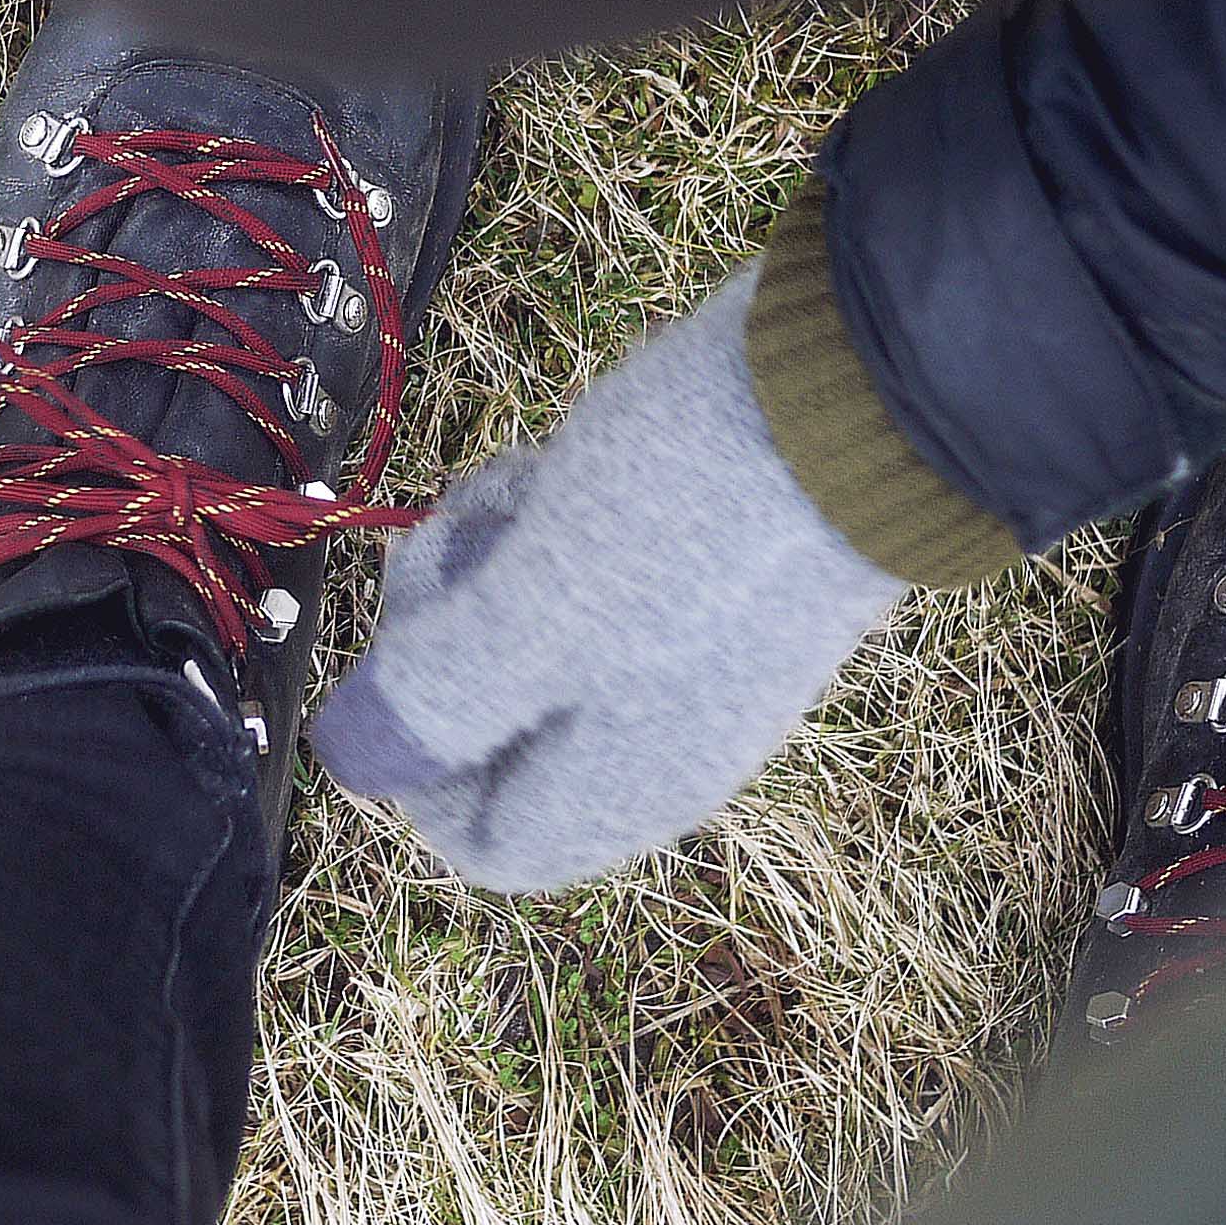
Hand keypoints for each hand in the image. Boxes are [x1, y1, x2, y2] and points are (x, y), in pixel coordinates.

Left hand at [309, 268, 901, 888]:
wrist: (876, 386)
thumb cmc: (693, 515)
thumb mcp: (532, 612)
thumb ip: (435, 697)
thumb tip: (349, 761)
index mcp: (621, 784)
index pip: (481, 838)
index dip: (415, 764)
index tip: (409, 653)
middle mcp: (659, 735)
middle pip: (500, 727)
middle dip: (449, 635)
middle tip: (457, 541)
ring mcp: (689, 649)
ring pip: (536, 632)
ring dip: (498, 559)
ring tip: (527, 484)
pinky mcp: (707, 566)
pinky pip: (594, 569)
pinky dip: (557, 519)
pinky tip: (568, 460)